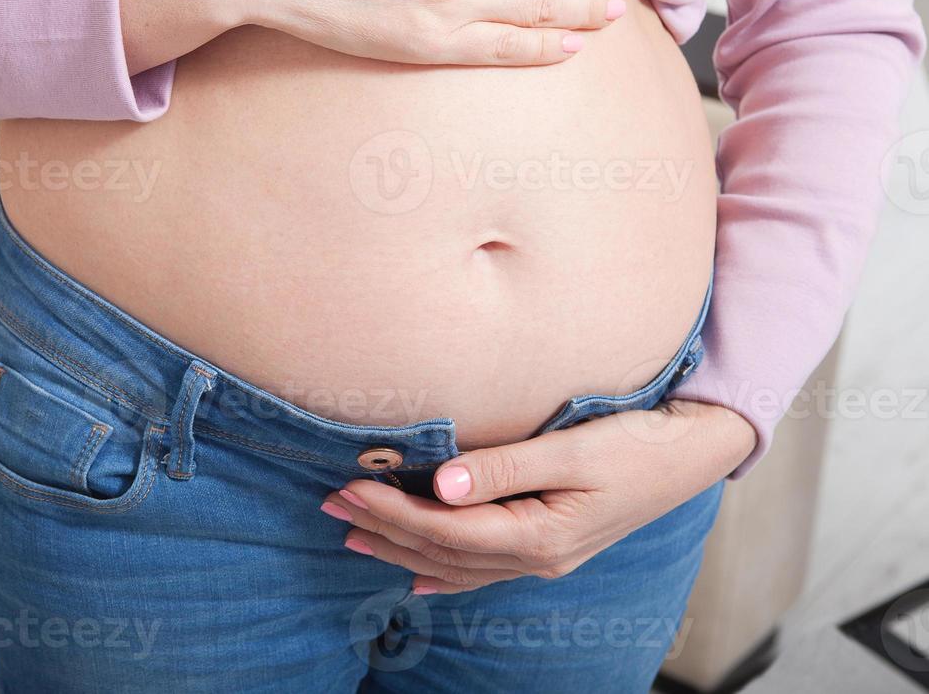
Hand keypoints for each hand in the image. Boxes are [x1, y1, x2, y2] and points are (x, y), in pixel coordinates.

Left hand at [321, 400, 756, 593]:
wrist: (691, 453)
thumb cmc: (636, 443)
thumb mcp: (573, 448)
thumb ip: (505, 466)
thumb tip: (441, 484)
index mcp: (541, 533)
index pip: (445, 530)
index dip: (392, 513)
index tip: (348, 489)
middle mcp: (539, 556)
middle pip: (442, 551)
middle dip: (382, 530)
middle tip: (330, 507)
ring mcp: (545, 557)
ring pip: (457, 565)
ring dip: (402, 551)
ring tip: (352, 538)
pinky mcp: (550, 546)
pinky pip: (483, 571)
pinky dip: (444, 575)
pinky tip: (417, 579)